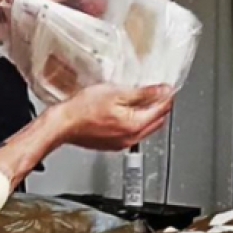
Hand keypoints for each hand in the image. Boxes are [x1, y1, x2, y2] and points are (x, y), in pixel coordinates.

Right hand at [53, 83, 174, 151]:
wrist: (64, 124)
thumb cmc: (84, 109)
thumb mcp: (116, 93)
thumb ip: (143, 93)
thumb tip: (163, 91)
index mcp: (135, 124)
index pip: (162, 110)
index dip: (167, 96)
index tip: (169, 88)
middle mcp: (132, 137)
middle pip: (157, 122)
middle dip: (162, 107)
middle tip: (161, 93)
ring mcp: (122, 143)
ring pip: (146, 129)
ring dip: (150, 116)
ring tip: (145, 101)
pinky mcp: (112, 145)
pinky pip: (133, 134)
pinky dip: (136, 123)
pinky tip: (128, 113)